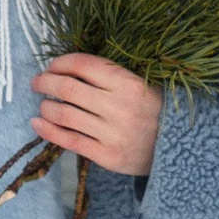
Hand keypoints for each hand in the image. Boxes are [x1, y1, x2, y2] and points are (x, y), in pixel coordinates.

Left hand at [31, 54, 160, 177]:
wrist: (181, 149)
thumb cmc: (154, 111)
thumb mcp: (140, 85)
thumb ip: (110, 76)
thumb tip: (67, 68)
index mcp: (128, 83)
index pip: (84, 65)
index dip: (61, 63)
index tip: (52, 66)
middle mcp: (119, 107)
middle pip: (68, 88)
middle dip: (45, 82)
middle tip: (37, 83)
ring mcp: (112, 133)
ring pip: (64, 115)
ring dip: (46, 107)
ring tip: (43, 105)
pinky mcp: (106, 156)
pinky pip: (69, 141)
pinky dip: (48, 131)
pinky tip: (37, 124)